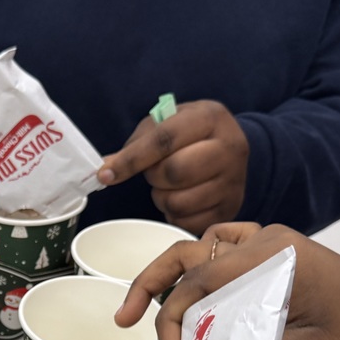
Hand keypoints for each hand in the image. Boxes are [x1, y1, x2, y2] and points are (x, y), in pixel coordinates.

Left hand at [97, 101, 248, 234]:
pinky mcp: (231, 208)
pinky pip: (187, 222)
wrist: (228, 149)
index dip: (131, 159)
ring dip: (162, 198)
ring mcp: (234, 180)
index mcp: (211, 117)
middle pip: (174, 172)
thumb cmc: (188, 135)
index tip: (105, 175)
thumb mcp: (164, 124)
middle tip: (155, 171)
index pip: (165, 139)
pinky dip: (174, 215)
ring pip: (179, 202)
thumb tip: (105, 170)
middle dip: (153, 176)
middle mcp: (230, 147)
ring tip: (170, 185)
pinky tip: (181, 199)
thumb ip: (135, 144)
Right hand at [114, 222, 339, 339]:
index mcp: (277, 255)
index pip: (200, 279)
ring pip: (202, 252)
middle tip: (122, 319)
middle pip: (190, 253)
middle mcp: (269, 239)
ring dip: (171, 279)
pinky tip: (189, 303)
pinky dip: (199, 276)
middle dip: (150, 284)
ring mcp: (272, 244)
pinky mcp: (276, 257)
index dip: (171, 318)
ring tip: (144, 313)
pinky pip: (224, 257)